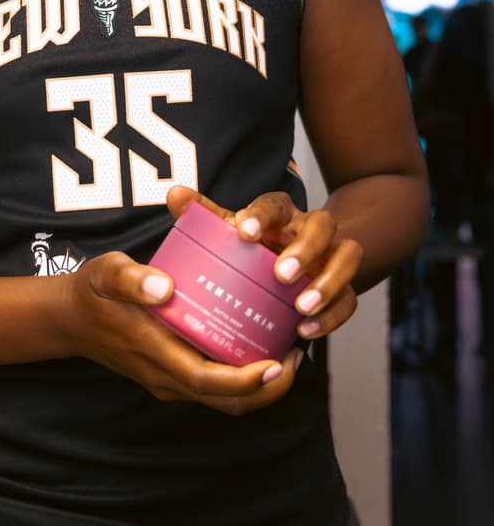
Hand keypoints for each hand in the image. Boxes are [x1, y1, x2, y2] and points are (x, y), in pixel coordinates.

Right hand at [56, 246, 304, 416]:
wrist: (70, 319)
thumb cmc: (93, 292)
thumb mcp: (107, 274)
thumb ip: (132, 279)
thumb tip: (165, 286)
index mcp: (154, 353)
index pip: (207, 381)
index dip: (246, 381)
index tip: (276, 363)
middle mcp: (165, 377)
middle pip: (225, 402)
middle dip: (267, 390)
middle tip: (295, 357)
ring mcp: (168, 381)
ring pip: (222, 400)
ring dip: (259, 387)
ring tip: (286, 352)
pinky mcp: (171, 376)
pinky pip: (213, 387)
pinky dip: (241, 378)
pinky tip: (256, 346)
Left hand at [166, 185, 361, 342]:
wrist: (295, 264)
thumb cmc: (255, 246)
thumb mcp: (231, 230)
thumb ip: (205, 215)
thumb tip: (176, 194)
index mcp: (282, 214)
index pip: (277, 204)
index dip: (262, 214)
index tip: (243, 232)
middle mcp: (310, 230)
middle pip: (323, 225)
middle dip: (305, 249)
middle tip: (281, 275)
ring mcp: (331, 257)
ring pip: (348, 256)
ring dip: (328, 282)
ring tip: (301, 307)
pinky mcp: (343, 287)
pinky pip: (350, 298)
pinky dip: (333, 315)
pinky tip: (306, 331)